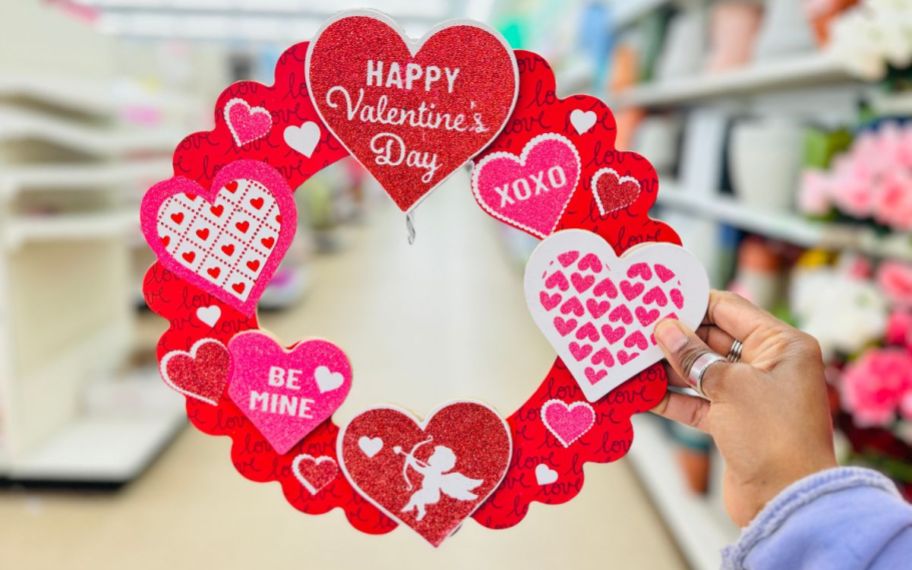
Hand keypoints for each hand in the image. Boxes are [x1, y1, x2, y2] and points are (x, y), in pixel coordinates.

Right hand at [652, 290, 836, 526]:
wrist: (787, 502)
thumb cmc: (773, 436)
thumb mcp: (729, 386)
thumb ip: (693, 355)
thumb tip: (665, 329)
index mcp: (782, 346)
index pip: (731, 309)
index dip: (693, 302)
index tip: (658, 298)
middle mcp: (769, 366)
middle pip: (713, 339)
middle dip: (676, 336)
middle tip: (637, 328)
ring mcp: (751, 395)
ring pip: (702, 371)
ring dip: (669, 367)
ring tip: (633, 357)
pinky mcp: (734, 422)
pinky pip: (698, 401)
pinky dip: (673, 397)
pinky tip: (644, 391)